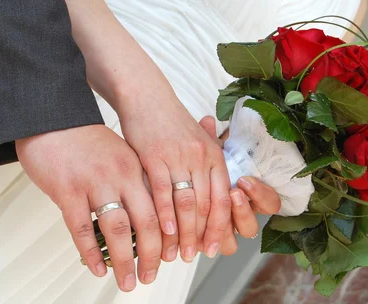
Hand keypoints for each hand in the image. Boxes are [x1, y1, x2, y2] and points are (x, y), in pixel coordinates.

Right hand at [15, 125, 161, 291]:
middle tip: (153, 276)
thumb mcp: (120, 155)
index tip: (173, 256)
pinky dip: (92, 253)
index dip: (171, 235)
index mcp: (137, 168)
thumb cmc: (86, 141)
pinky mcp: (67, 190)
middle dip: (154, 255)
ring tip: (129, 282)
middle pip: (147, 222)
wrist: (51, 117)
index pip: (163, 207)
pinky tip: (98, 269)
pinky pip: (81, 229)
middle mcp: (121, 175)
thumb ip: (135, 181)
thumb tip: (149, 217)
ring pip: (117, 230)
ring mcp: (94, 183)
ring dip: (125, 261)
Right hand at [65, 2, 231, 261]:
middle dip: (199, 236)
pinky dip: (163, 214)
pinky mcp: (155, 155)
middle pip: (205, 206)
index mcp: (214, 156)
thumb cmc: (170, 125)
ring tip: (174, 253)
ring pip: (185, 203)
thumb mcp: (196, 144)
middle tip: (192, 257)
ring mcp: (179, 156)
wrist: (146, 97)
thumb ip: (205, 173)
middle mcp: (201, 156)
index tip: (212, 248)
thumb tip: (207, 209)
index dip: (219, 227)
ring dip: (182, 232)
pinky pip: (162, 191)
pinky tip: (162, 231)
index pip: (221, 199)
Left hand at [197, 117, 280, 254]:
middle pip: (250, 228)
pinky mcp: (201, 244)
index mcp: (247, 199)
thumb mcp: (202, 152)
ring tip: (206, 221)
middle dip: (243, 213)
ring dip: (223, 229)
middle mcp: (236, 220)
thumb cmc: (193, 167)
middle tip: (232, 196)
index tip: (243, 181)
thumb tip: (207, 120)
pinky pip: (205, 249)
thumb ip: (208, 139)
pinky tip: (191, 230)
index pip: (269, 204)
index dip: (259, 196)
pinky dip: (200, 240)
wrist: (173, 179)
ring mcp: (219, 235)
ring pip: (231, 244)